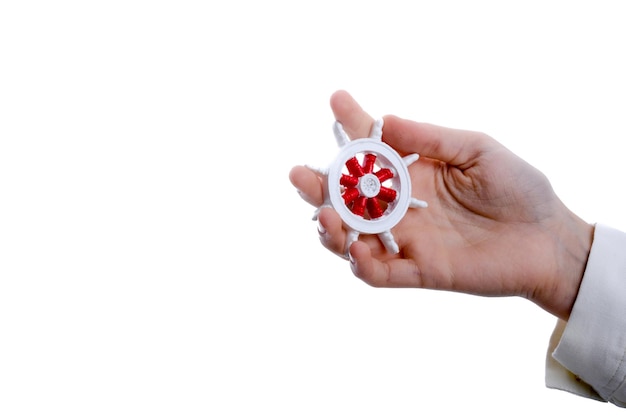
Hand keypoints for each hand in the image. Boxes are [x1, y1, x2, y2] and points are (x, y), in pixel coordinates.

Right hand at [290, 90, 592, 319]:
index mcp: (413, 171)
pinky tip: (356, 252)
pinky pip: (380, 273)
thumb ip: (431, 139)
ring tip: (325, 218)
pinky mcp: (419, 270)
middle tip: (299, 175)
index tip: (337, 99)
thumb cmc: (518, 188)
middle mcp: (401, 205)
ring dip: (331, 228)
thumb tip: (387, 121)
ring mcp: (406, 238)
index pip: (371, 148)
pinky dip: (362, 266)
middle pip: (347, 197)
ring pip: (352, 237)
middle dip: (318, 186)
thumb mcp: (478, 150)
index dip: (351, 124)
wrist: (547, 239)